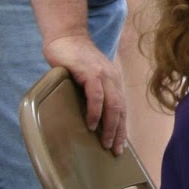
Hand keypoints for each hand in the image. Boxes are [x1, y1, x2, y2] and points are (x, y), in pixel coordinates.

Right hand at [43, 32, 126, 152]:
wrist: (66, 38)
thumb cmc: (74, 61)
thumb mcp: (88, 78)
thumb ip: (93, 93)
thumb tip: (90, 117)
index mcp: (113, 81)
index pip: (121, 108)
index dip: (122, 128)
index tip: (119, 146)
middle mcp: (113, 78)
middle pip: (120, 109)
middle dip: (119, 132)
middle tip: (114, 150)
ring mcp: (103, 74)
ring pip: (112, 105)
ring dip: (110, 126)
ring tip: (105, 142)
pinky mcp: (90, 72)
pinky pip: (97, 95)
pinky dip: (95, 111)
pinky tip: (91, 124)